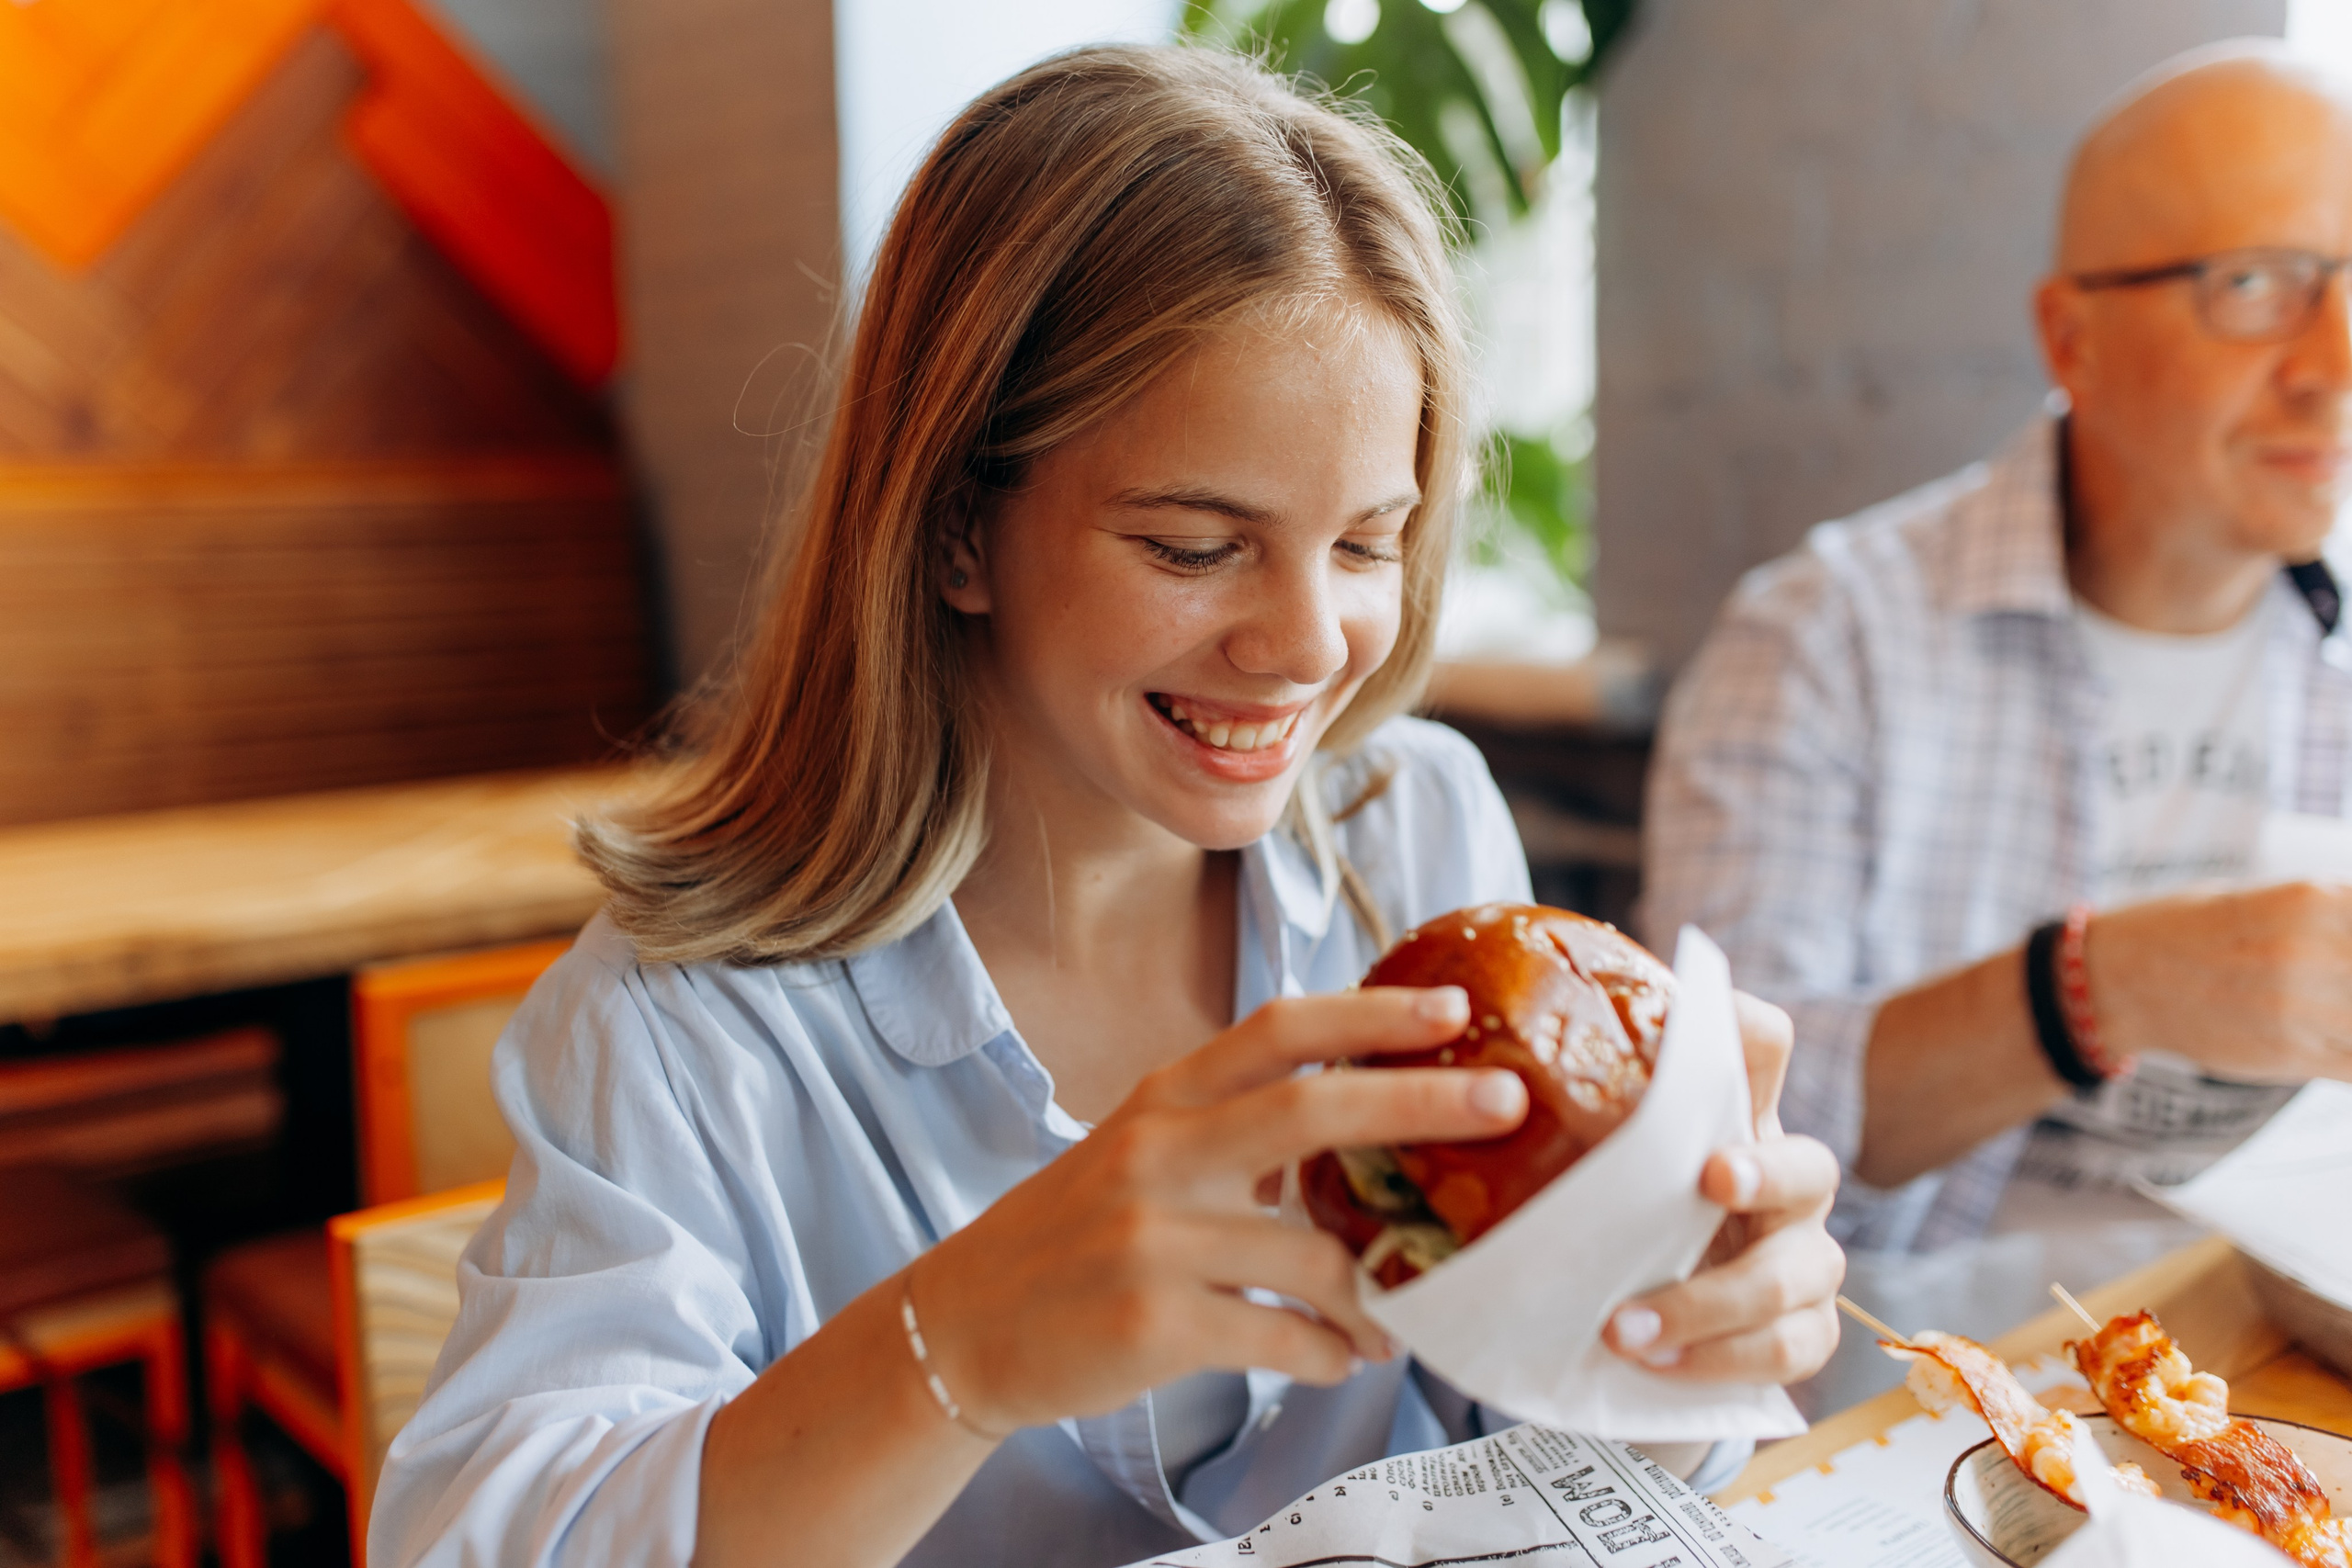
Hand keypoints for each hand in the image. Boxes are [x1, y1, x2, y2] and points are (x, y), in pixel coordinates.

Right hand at [910, 988, 1528, 1433]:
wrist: (965, 1325)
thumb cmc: (1076, 1235)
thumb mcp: (1142, 1152)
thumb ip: (1235, 1125)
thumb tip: (1366, 1113)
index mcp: (1163, 1100)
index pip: (1277, 1030)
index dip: (1370, 1014)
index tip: (1454, 1011)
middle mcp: (1157, 1154)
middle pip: (1310, 1110)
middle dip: (1420, 1103)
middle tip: (1507, 1101)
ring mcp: (1152, 1239)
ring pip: (1315, 1257)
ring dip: (1381, 1296)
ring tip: (1399, 1319)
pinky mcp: (1153, 1323)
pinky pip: (1285, 1339)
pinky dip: (1329, 1354)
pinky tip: (1336, 1358)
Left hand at [1602, 992, 1843, 1382]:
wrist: (1630, 1327)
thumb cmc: (1609, 1220)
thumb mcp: (1588, 1164)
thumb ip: (1570, 1122)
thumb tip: (1474, 1066)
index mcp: (1736, 1119)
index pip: (1762, 1049)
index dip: (1743, 1029)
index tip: (1700, 1026)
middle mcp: (1785, 1181)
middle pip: (1810, 1163)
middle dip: (1765, 1171)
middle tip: (1712, 1177)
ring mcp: (1802, 1258)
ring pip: (1796, 1273)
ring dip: (1710, 1301)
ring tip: (1624, 1329)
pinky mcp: (1803, 1330)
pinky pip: (1793, 1347)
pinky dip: (1722, 1359)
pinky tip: (1657, 1363)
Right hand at [2088, 882, 2351, 1081]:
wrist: (2120, 982)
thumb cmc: (2187, 930)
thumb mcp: (2261, 898)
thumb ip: (2328, 914)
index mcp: (2306, 899)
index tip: (2342, 950)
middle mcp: (2306, 951)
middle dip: (2348, 974)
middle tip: (2331, 978)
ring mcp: (2299, 1008)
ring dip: (2351, 1014)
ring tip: (2329, 1005)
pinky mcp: (2291, 1055)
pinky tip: (2335, 1039)